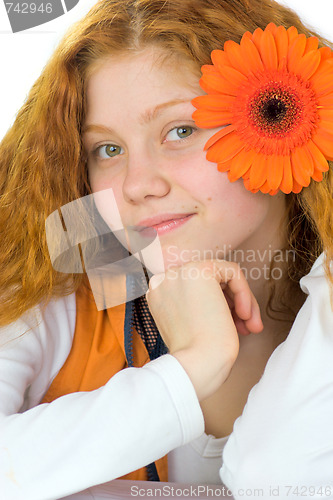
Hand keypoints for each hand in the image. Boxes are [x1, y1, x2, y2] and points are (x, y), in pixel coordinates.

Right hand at [146, 260, 262, 400]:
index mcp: (158, 295)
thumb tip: (222, 298)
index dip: (219, 305)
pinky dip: (244, 293)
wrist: (197, 364)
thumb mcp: (190, 325)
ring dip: (241, 301)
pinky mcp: (200, 270)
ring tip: (250, 326)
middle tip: (246, 326)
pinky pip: (232, 271)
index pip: (194, 290)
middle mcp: (164, 280)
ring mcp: (180, 273)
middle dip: (232, 303)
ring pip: (222, 276)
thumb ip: (196, 306)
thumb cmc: (197, 355)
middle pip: (209, 281)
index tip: (233, 325)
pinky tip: (245, 316)